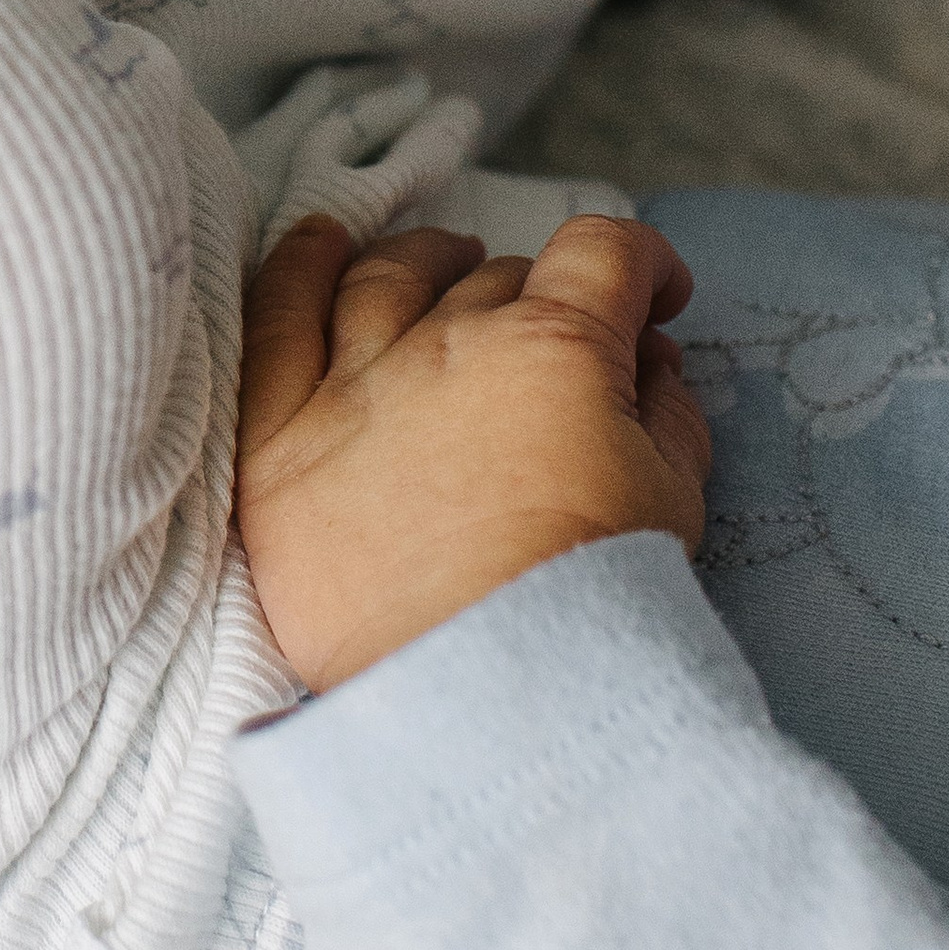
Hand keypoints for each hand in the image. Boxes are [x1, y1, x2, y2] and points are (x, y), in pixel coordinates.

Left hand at [234, 210, 710, 688]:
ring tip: (447, 268)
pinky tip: (317, 244)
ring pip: (387, 277)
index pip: (600, 253)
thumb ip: (668, 412)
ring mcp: (354, 387)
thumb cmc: (592, 611)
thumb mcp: (671, 502)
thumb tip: (651, 361)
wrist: (484, 705)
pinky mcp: (278, 440)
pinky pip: (277, 319)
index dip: (638, 264)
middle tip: (552, 348)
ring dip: (428, 262)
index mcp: (556, 350)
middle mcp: (449, 345)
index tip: (652, 298)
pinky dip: (300, 268)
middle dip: (539, 298)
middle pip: (496, 276)